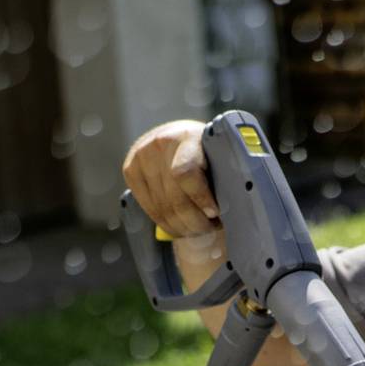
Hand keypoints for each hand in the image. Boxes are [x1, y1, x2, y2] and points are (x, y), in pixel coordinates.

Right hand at [121, 121, 218, 237]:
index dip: (200, 198)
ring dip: (182, 226)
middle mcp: (160, 143)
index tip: (214, 213)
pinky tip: (181, 226)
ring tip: (199, 229)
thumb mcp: (218, 154)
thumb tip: (234, 209)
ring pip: (161, 207)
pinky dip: (166, 223)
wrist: (177, 136)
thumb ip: (223, 174)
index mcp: (188, 137)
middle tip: (210, 228)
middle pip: (173, 197)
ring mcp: (141, 156)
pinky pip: (149, 208)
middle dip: (194, 221)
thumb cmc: (207, 152)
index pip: (186, 173)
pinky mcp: (130, 170)